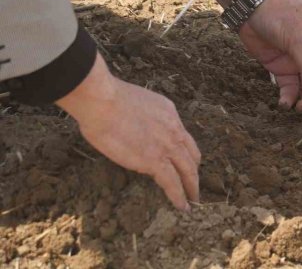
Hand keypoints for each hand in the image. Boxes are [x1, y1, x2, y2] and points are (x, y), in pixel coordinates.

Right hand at [57, 53, 200, 210]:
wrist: (103, 101)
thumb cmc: (106, 100)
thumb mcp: (136, 104)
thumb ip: (143, 119)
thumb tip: (135, 130)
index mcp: (169, 113)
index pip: (183, 136)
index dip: (186, 152)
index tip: (186, 162)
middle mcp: (174, 128)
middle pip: (192, 155)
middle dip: (194, 172)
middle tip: (194, 185)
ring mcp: (167, 145)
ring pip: (188, 170)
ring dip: (191, 187)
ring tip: (193, 199)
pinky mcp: (155, 160)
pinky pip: (173, 182)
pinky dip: (179, 196)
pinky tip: (182, 205)